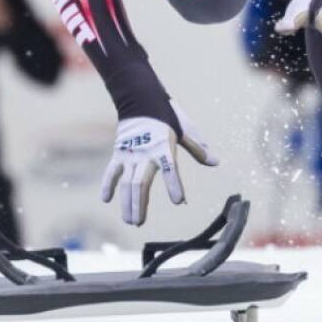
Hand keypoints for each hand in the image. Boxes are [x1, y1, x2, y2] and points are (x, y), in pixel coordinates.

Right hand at [100, 103, 218, 225]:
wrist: (140, 98)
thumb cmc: (166, 114)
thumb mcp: (185, 129)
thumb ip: (197, 148)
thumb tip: (216, 162)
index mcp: (164, 147)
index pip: (170, 168)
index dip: (174, 185)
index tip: (179, 201)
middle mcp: (145, 153)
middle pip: (141, 183)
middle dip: (140, 204)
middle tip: (139, 223)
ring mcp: (130, 154)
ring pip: (126, 182)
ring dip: (127, 202)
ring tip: (130, 220)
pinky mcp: (119, 152)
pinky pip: (112, 171)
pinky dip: (108, 184)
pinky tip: (106, 199)